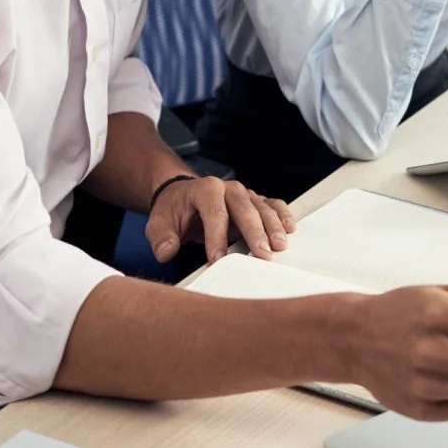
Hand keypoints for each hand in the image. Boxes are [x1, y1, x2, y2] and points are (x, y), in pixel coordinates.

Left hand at [145, 177, 295, 263]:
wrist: (181, 196)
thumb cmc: (173, 211)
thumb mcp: (158, 223)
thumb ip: (161, 238)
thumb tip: (167, 251)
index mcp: (205, 189)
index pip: (214, 212)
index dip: (216, 237)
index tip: (218, 259)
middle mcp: (228, 188)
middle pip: (244, 208)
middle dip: (254, 232)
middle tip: (262, 254)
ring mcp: (244, 194)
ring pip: (262, 207)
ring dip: (273, 226)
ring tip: (280, 246)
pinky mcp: (254, 201)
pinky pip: (272, 205)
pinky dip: (282, 215)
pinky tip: (289, 228)